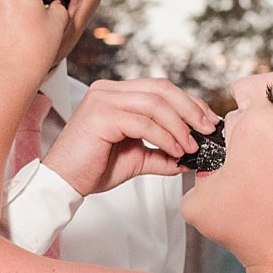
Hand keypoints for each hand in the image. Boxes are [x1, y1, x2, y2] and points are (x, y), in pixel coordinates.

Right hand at [41, 78, 219, 196]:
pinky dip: (165, 137)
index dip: (189, 102)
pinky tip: (174, 151)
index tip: (208, 121)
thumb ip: (161, 152)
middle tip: (207, 130)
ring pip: (155, 104)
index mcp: (115, 93)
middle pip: (161, 89)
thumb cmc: (92, 169)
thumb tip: (189, 156)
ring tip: (190, 147)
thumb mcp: (136, 158)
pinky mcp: (100, 116)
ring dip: (179, 127)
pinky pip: (143, 122)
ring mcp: (102, 100)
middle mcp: (107, 90)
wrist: (64, 184)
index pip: (160, 88)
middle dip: (190, 109)